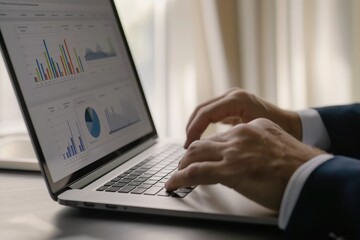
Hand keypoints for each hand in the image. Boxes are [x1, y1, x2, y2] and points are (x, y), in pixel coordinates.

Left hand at [165, 118, 323, 210]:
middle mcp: (239, 134)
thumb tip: (251, 155)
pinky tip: (173, 183)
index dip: (207, 144)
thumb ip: (260, 144)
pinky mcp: (229, 170)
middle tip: (183, 163)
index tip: (201, 151)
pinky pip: (195, 172)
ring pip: (195, 154)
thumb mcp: (277, 143)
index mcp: (252, 126)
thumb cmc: (300, 164)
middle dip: (189, 153)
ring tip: (176, 173)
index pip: (220, 134)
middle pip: (203, 141)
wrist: (311, 173)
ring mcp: (233, 151)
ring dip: (182, 165)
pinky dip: (180, 178)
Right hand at [184, 88, 301, 147]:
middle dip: (191, 128)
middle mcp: (233, 96)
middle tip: (186, 147)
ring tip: (191, 145)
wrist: (295, 126)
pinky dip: (204, 125)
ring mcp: (232, 99)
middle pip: (202, 110)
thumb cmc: (278, 132)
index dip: (194, 130)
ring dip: (196, 126)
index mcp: (237, 100)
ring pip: (205, 111)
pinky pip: (212, 114)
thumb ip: (231, 140)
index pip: (205, 113)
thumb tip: (209, 152)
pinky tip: (202, 139)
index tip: (189, 146)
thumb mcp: (253, 136)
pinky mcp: (233, 105)